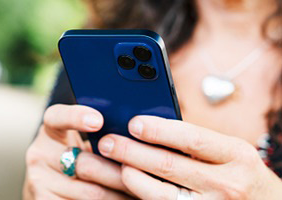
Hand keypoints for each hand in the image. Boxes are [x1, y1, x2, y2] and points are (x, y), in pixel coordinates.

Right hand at [23, 104, 133, 199]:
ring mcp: (39, 181)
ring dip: (121, 194)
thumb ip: (101, 136)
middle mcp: (39, 154)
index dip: (75, 117)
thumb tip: (137, 133)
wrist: (51, 189)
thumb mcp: (83, 143)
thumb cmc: (80, 160)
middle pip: (85, 163)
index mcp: (50, 131)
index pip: (56, 117)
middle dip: (119, 171)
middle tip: (145, 173)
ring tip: (144, 191)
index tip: (98, 121)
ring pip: (91, 191)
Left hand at [97, 116, 281, 199]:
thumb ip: (196, 142)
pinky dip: (139, 195)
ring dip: (129, 176)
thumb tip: (148, 128)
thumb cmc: (241, 175)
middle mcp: (226, 183)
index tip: (133, 123)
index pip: (192, 139)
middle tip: (107, 142)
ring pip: (159, 193)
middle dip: (131, 152)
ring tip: (111, 163)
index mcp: (236, 155)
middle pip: (169, 165)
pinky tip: (125, 185)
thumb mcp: (230, 153)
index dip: (159, 130)